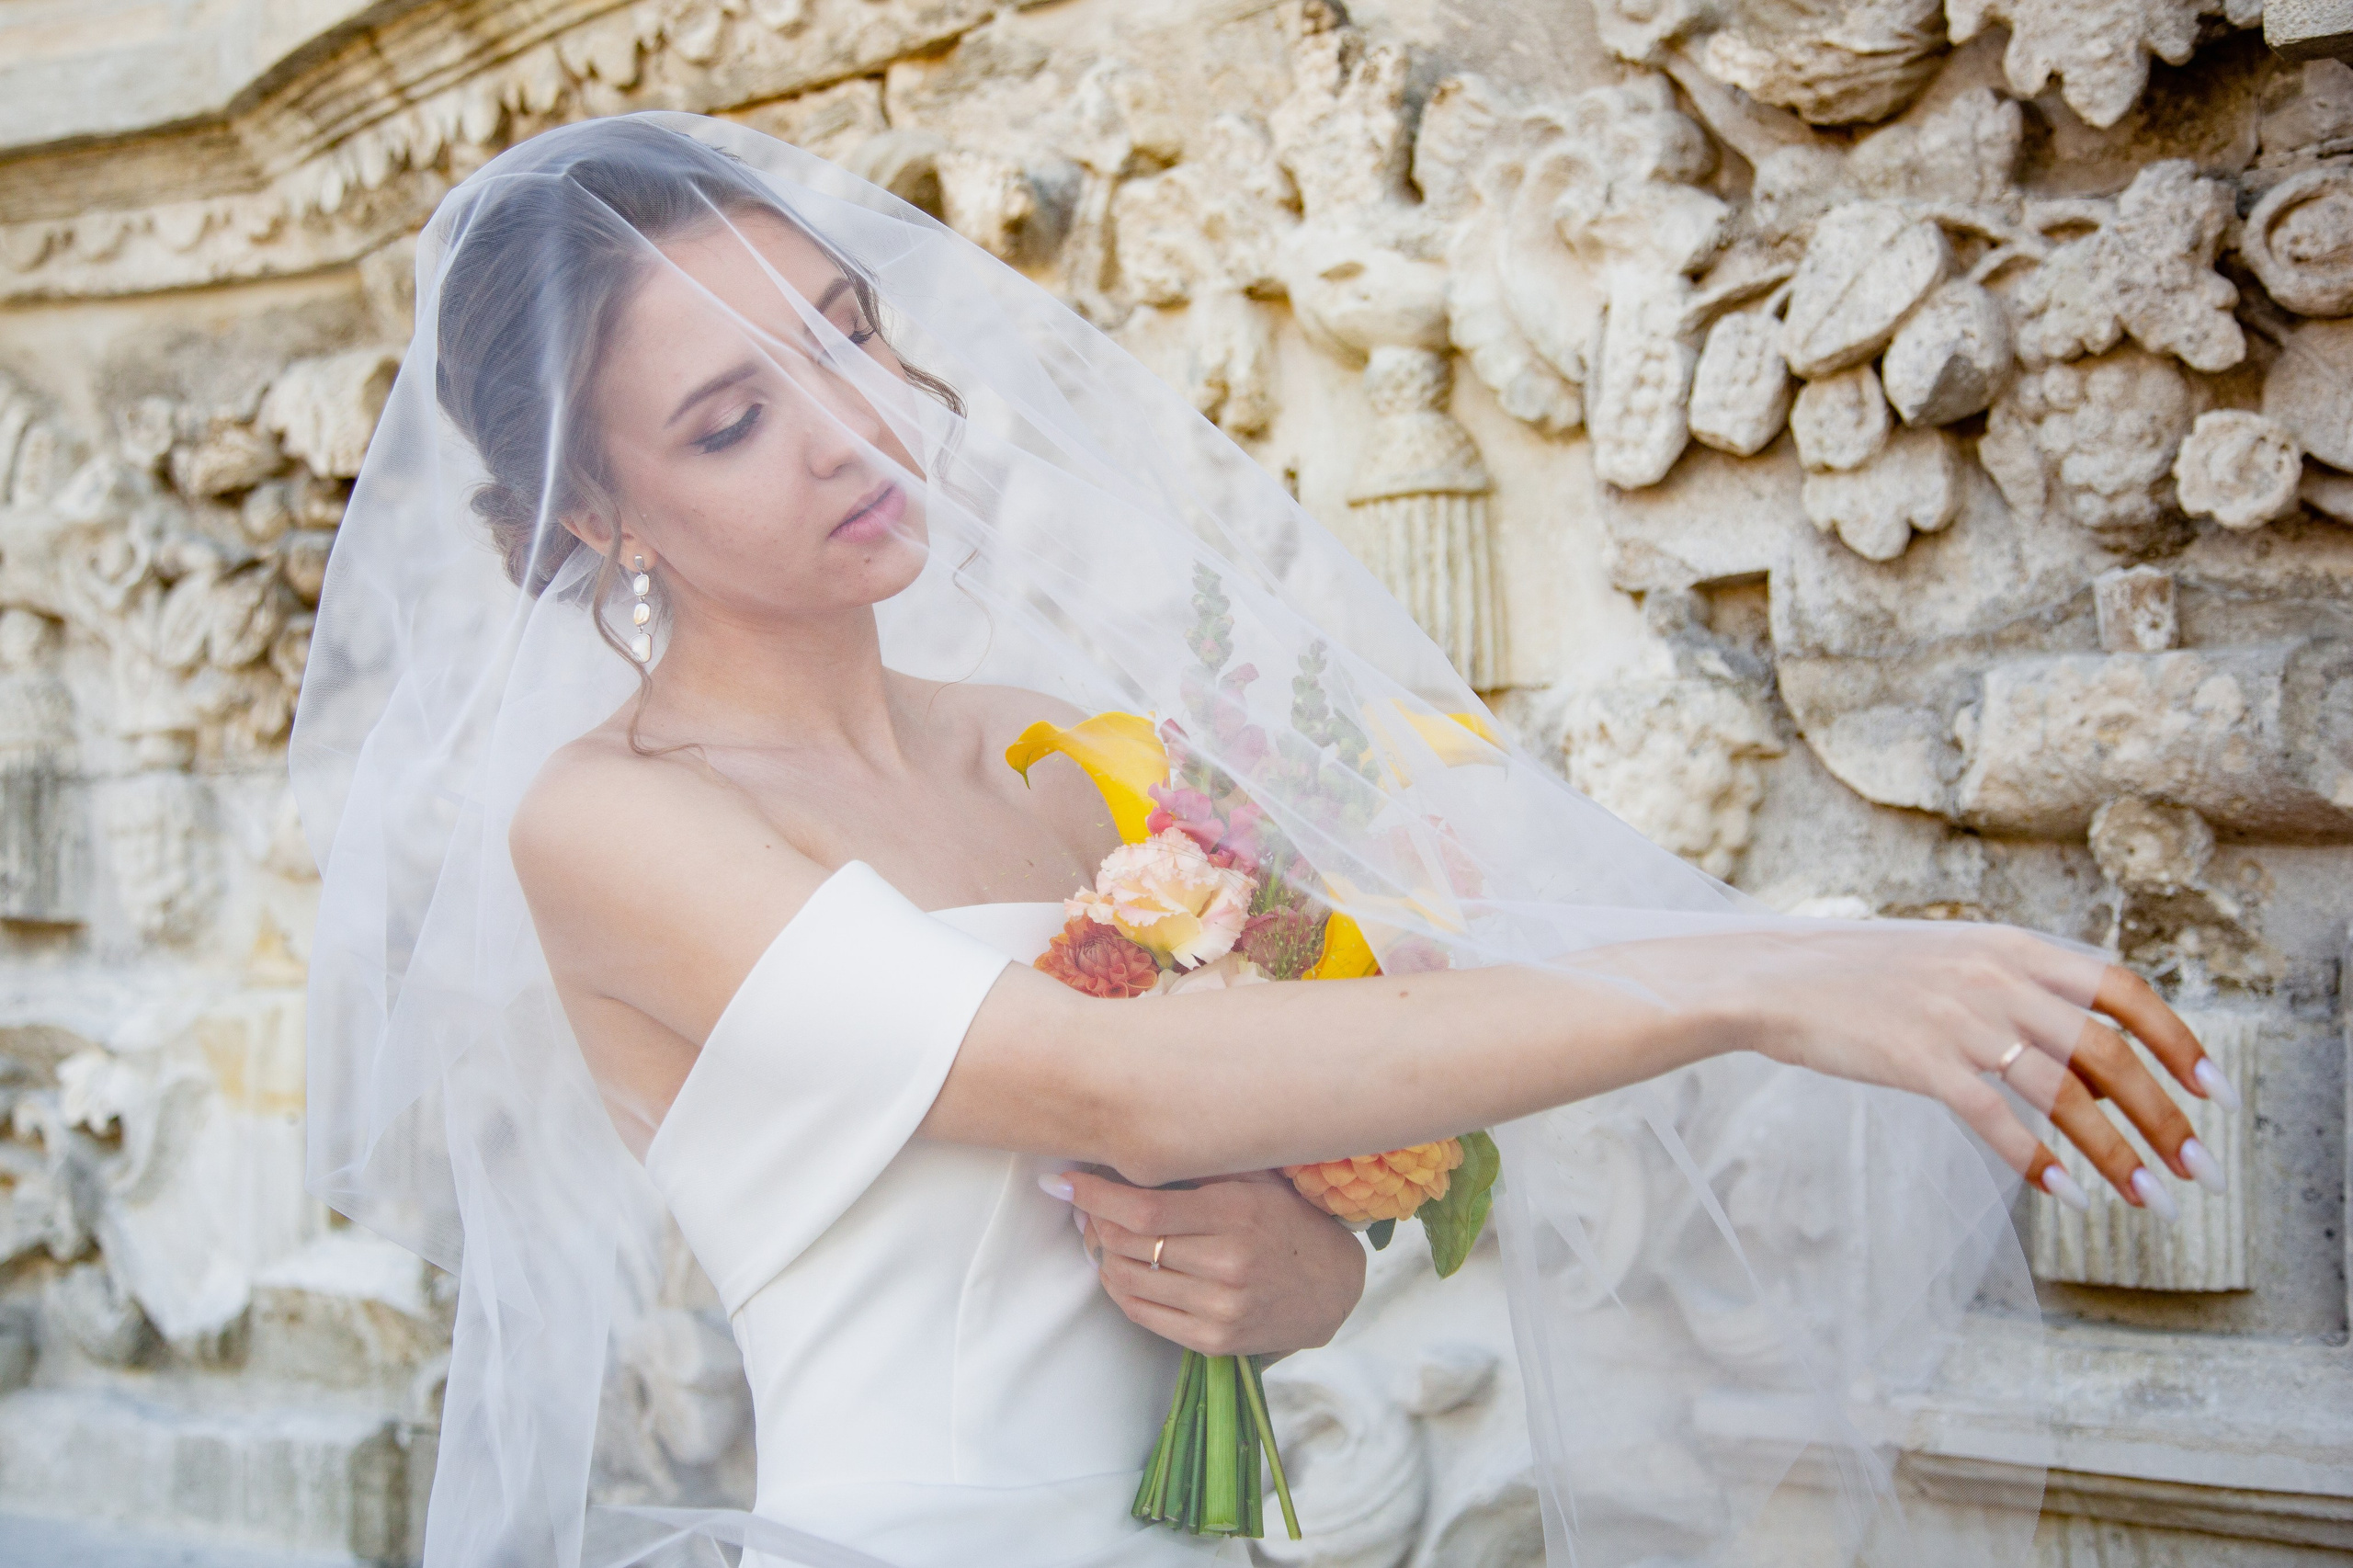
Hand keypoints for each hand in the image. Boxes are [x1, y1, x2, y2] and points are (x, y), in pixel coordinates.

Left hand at [1059, 1167, 1365, 1357]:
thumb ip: (1200, 1164)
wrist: (1330, 1289)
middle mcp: (1227, 1263)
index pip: (1143, 1208)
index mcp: (1236, 1213)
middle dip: (1093, 1219)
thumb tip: (1127, 1144)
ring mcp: (1219, 1307)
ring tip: (1099, 1233)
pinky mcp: (1212, 1340)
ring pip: (1126, 1278)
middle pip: (1128, 1243)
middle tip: (1083, 1203)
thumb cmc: (1286, 1221)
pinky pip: (1140, 1313)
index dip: (1093, 1193)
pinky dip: (1118, 1287)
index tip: (1062, 1181)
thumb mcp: (1256, 1180)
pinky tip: (1118, 1266)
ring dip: (1101, 1253)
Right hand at [1705, 925, 2220, 1212]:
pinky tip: (2065, 1193)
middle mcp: (1995, 978)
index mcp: (2011, 947)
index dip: (2179, 1040)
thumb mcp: (1953, 959)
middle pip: (2109, 1052)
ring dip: (2118, 1154)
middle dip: (2165, 1118)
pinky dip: (2038, 1160)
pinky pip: (1997, 1119)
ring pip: (2065, 1094)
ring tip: (2150, 1201)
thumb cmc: (1865, 977)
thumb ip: (2020, 987)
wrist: (1777, 979)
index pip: (2121, 989)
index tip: (2215, 1091)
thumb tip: (2096, 1043)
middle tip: (2199, 1171)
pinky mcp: (1920, 1061)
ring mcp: (1958, 1019)